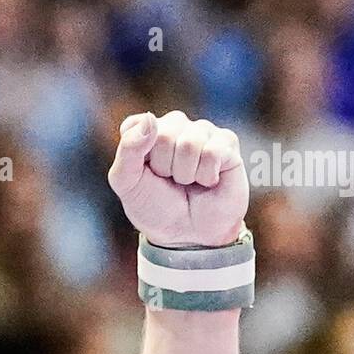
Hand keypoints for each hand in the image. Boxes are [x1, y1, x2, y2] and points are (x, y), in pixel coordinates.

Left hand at [107, 110, 247, 246]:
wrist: (188, 235)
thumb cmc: (155, 207)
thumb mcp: (127, 183)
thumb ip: (128, 149)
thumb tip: (150, 118)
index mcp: (146, 131)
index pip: (135, 126)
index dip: (137, 157)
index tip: (143, 174)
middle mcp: (175, 126)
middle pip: (164, 135)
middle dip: (164, 167)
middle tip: (170, 181)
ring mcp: (202, 132)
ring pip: (189, 144)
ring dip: (185, 174)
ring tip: (188, 182)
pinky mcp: (227, 143)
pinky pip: (213, 152)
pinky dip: (206, 175)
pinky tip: (208, 181)